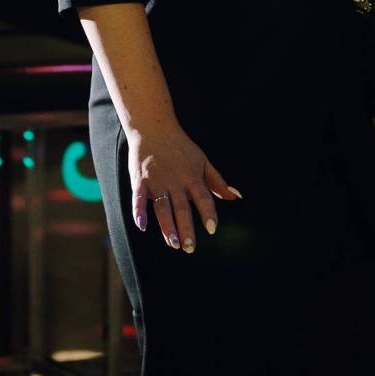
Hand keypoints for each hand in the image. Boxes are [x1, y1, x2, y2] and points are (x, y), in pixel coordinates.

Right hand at [128, 123, 240, 253]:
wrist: (153, 127)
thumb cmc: (180, 146)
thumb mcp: (203, 160)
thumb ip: (218, 181)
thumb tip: (236, 197)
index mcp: (192, 176)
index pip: (203, 197)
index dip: (208, 213)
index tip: (212, 229)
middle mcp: (175, 180)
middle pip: (182, 207)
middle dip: (186, 229)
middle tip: (190, 248)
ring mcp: (157, 181)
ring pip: (162, 207)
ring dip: (167, 226)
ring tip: (173, 243)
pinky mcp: (140, 180)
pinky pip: (138, 198)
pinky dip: (139, 211)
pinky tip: (142, 226)